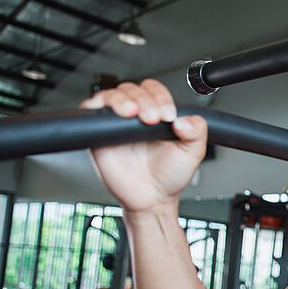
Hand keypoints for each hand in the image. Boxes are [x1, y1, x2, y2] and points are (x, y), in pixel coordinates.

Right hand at [80, 79, 207, 213]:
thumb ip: (197, 133)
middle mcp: (136, 116)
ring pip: (112, 95)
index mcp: (158, 115)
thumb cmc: (169, 176)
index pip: (154, 91)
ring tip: (133, 114)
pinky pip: (90, 111)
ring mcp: (117, 124)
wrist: (152, 199)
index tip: (168, 115)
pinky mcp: (99, 134)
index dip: (160, 97)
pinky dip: (97, 105)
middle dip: (144, 100)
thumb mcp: (192, 153)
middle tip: (152, 118)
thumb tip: (186, 120)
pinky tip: (113, 114)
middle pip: (133, 89)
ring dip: (122, 99)